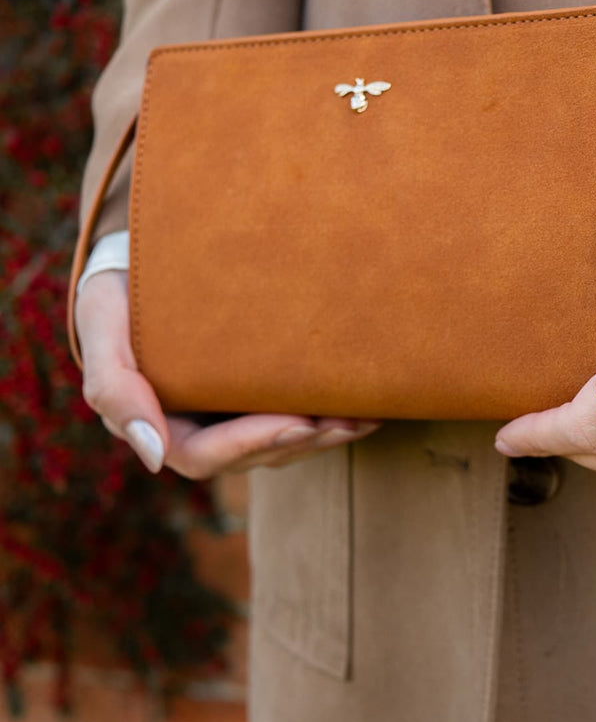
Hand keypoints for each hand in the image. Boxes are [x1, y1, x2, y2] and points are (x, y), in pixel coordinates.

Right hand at [76, 271, 379, 476]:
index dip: (251, 444)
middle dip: (302, 441)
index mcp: (157, 425)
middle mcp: (196, 428)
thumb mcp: (104, 332)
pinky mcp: (252, 393)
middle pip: (252, 455)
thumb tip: (153, 458)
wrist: (139, 263)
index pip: (204, 456)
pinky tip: (363, 403)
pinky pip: (290, 414)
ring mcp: (226, 413)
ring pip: (278, 442)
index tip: (297, 423)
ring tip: (364, 415)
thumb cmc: (117, 295)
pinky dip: (326, 412)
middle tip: (346, 420)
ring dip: (323, 434)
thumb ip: (116, 391)